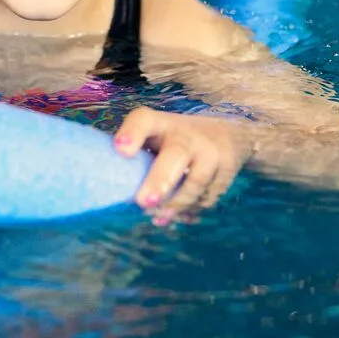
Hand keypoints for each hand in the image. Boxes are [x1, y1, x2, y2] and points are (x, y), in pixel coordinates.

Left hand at [114, 108, 252, 223]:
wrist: (228, 133)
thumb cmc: (174, 138)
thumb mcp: (156, 135)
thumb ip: (138, 154)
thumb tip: (110, 186)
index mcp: (161, 123)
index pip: (144, 120)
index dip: (133, 133)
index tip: (121, 150)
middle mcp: (187, 136)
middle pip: (176, 154)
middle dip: (160, 180)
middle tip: (143, 202)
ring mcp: (211, 153)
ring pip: (196, 182)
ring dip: (175, 204)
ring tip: (158, 216)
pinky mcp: (226, 172)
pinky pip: (207, 197)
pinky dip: (190, 211)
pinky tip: (175, 217)